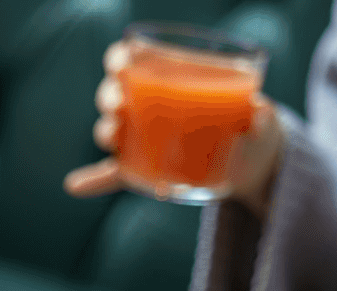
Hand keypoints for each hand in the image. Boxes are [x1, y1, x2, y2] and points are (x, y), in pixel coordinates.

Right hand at [63, 40, 285, 218]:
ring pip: (112, 129)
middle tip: (120, 106)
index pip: (136, 60)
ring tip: (114, 139)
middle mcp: (150, 107)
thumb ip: (262, 117)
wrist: (252, 165)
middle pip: (115, 93)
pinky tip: (74, 186)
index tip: (123, 63)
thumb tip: (260, 110)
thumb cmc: (254, 130)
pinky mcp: (144, 171)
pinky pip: (112, 174)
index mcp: (173, 81)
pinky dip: (92, 180)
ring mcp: (144, 140)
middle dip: (109, 96)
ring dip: (105, 130)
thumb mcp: (262, 123)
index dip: (120, 58)